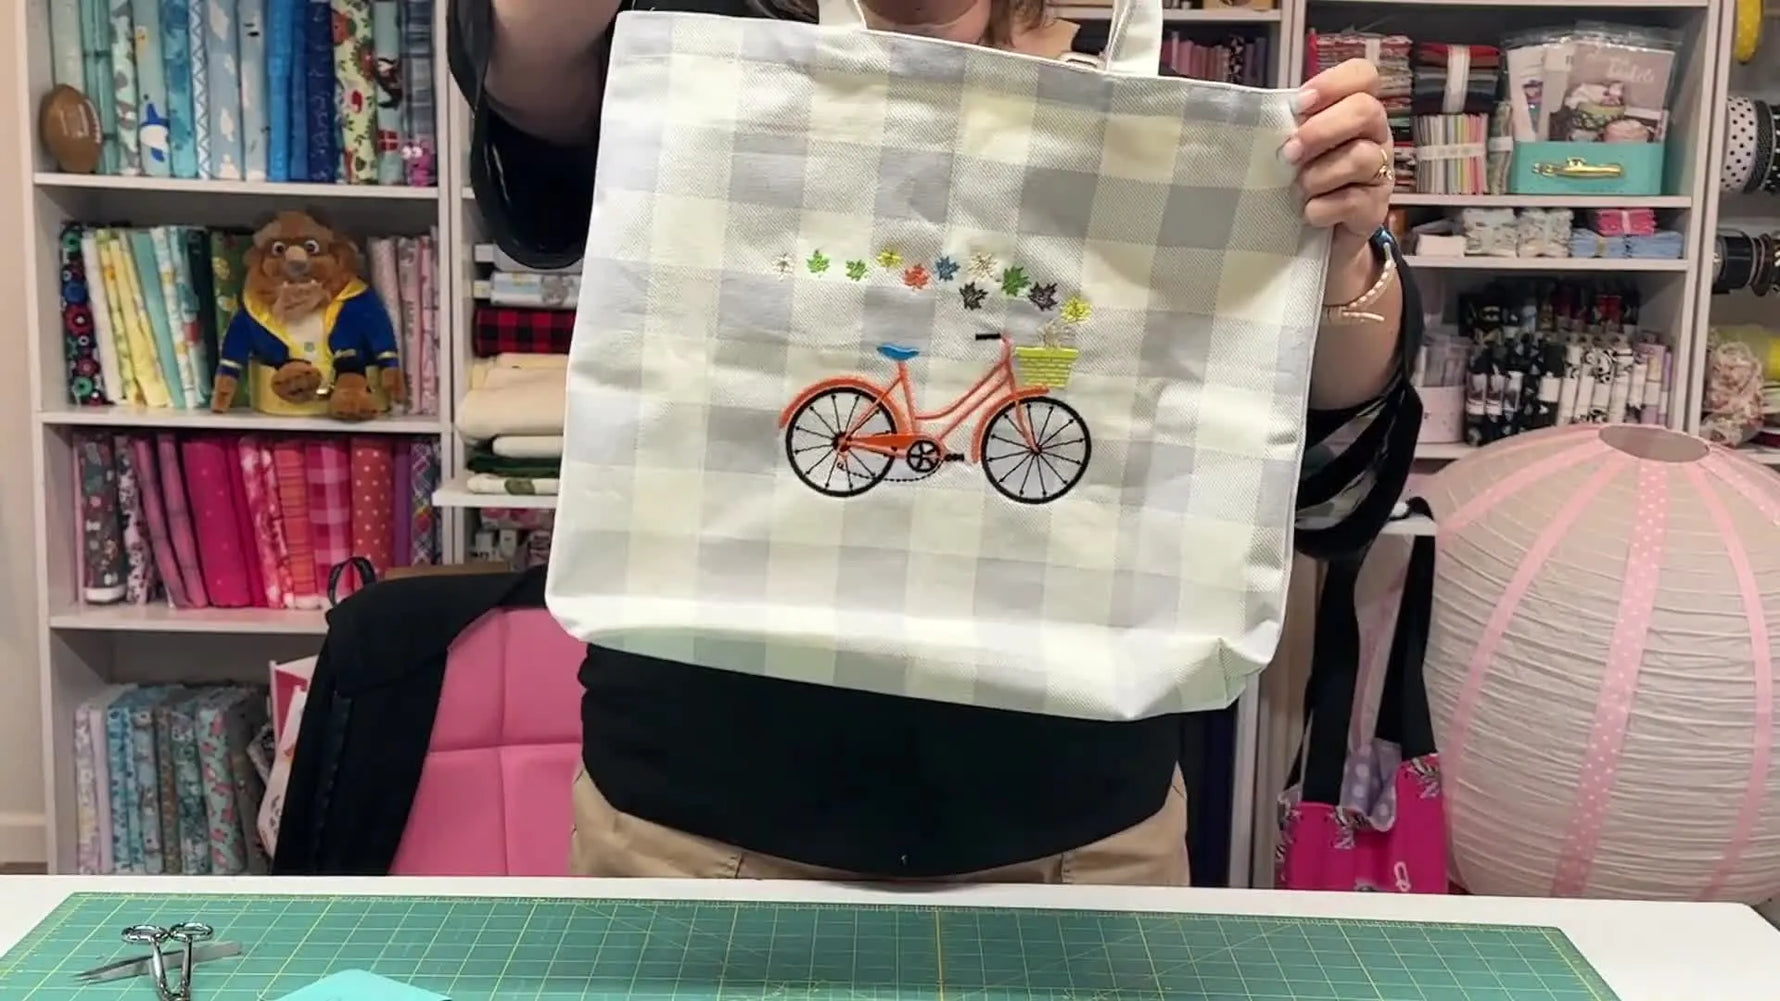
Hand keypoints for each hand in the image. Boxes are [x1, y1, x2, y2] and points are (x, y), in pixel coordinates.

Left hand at [1282, 59, 1392, 296]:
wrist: (1316, 244)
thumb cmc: (1300, 187)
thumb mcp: (1295, 153)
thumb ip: (1290, 129)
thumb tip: (1263, 114)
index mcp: (1354, 115)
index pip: (1363, 76)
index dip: (1334, 83)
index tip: (1299, 104)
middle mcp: (1374, 138)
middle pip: (1367, 111)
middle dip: (1322, 130)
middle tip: (1289, 153)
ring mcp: (1380, 174)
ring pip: (1361, 157)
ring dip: (1319, 174)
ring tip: (1297, 190)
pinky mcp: (1375, 211)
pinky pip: (1354, 200)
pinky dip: (1324, 208)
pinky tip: (1308, 214)